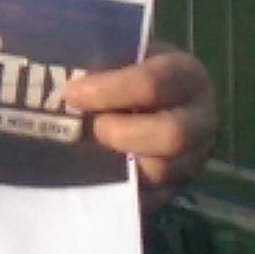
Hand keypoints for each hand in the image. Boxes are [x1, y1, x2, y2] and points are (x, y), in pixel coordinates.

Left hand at [65, 44, 216, 194]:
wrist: (133, 102)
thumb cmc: (119, 70)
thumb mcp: (116, 53)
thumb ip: (97, 58)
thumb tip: (54, 66)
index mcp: (186, 75)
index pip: (154, 82)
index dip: (110, 90)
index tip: (71, 93)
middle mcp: (200, 120)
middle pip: (171, 134)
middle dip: (121, 132)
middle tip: (90, 127)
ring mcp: (191, 160)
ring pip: (160, 171)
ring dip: (118, 162)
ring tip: (87, 147)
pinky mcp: (172, 190)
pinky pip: (148, 199)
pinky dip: (117, 189)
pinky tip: (91, 175)